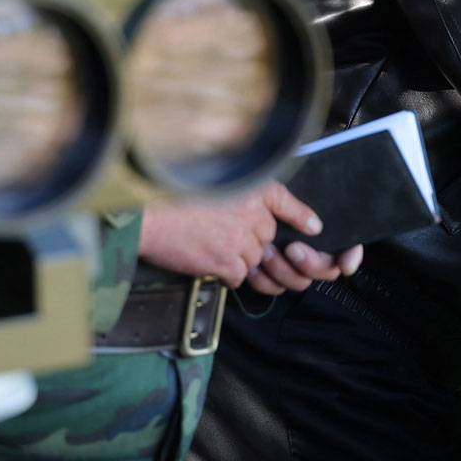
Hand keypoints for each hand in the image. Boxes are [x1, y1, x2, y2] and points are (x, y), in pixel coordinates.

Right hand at [138, 182, 363, 293]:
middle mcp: (251, 213)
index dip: (300, 215)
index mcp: (248, 188)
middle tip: (232, 242)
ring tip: (215, 250)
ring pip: (255, 259)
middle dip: (256, 244)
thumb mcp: (210, 184)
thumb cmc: (170, 198)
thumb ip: (234, 197)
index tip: (313, 226)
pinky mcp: (227, 262)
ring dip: (241, 260)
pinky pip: (240, 276)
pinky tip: (210, 263)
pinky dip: (228, 274)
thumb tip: (243, 217)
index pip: (284, 201)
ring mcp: (241, 240)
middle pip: (267, 236)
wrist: (148, 216)